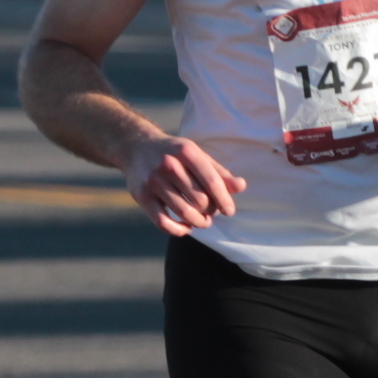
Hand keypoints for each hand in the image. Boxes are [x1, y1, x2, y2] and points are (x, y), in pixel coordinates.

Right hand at [125, 131, 246, 235]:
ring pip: (184, 213)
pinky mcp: (142, 196)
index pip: (212, 182)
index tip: (229, 211)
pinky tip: (186, 228)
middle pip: (200, 200)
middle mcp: (169, 165)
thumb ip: (218, 172)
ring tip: (203, 221)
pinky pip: (163, 222)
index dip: (224, 200)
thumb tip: (241, 186)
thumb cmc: (174, 153)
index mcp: (187, 152)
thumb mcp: (197, 155)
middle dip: (210, 211)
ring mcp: (154, 181)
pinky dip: (178, 230)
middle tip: (211, 212)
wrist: (136, 146)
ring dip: (198, 222)